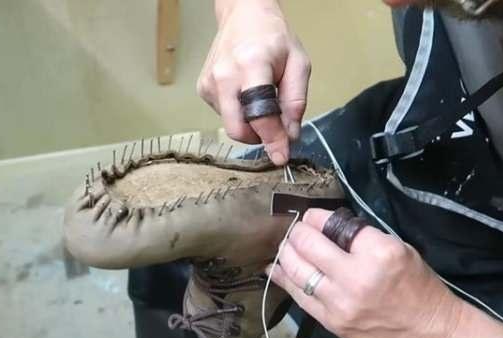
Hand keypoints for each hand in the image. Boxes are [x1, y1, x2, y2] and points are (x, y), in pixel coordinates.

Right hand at [198, 0, 310, 164]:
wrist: (243, 16)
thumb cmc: (273, 38)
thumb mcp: (299, 64)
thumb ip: (296, 101)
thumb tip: (290, 135)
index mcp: (251, 65)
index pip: (259, 115)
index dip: (272, 139)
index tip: (281, 156)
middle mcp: (224, 75)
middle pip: (237, 128)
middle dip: (259, 138)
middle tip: (276, 129)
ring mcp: (209, 83)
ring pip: (232, 125)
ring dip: (251, 124)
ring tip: (262, 98)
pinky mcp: (203, 89)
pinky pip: (225, 116)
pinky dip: (240, 114)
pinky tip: (246, 94)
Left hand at [269, 208, 463, 337]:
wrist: (428, 333)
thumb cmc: (417, 286)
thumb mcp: (398, 248)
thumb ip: (361, 236)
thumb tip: (325, 225)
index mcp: (378, 253)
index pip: (331, 224)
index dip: (316, 216)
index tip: (313, 217)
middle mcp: (355, 278)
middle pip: (308, 245)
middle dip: (297, 232)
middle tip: (296, 230)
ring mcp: (339, 303)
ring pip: (296, 270)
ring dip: (285, 253)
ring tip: (286, 246)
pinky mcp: (330, 323)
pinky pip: (298, 296)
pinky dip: (283, 279)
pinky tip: (275, 268)